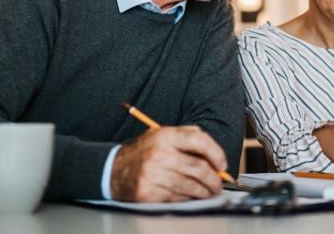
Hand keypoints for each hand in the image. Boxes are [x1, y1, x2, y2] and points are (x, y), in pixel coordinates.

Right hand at [110, 126, 226, 201]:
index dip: (217, 154)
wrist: (111, 170)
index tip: (222, 165)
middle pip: (199, 168)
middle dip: (215, 180)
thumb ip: (187, 137)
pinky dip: (189, 198)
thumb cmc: (143, 153)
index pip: (200, 141)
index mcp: (165, 135)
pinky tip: (191, 195)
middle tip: (219, 184)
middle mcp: (159, 153)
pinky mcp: (148, 192)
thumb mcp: (161, 135)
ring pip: (191, 186)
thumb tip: (214, 153)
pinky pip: (178, 197)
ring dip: (205, 192)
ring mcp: (153, 174)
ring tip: (209, 192)